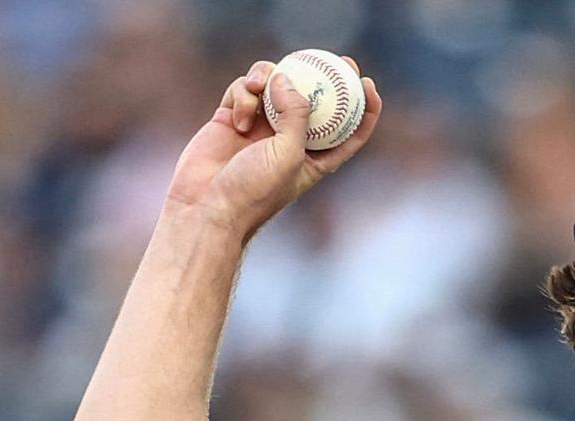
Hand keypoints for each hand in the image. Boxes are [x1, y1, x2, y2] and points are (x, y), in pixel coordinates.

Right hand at [163, 60, 381, 235]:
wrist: (206, 207)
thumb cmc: (253, 192)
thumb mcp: (288, 154)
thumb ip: (295, 113)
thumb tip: (286, 79)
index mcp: (313, 158)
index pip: (346, 131)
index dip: (362, 108)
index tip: (368, 85)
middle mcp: (288, 140)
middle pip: (314, 100)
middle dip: (325, 77)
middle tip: (333, 59)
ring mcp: (260, 127)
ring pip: (275, 85)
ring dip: (268, 78)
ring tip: (258, 87)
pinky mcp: (233, 117)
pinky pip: (244, 89)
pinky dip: (243, 94)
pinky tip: (237, 116)